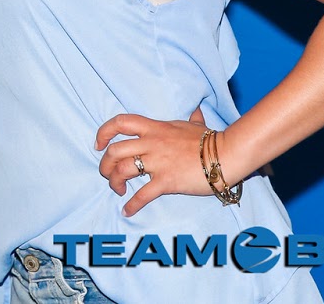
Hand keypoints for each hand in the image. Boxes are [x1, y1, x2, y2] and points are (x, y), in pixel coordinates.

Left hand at [95, 108, 220, 216]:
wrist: (226, 154)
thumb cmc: (211, 140)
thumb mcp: (196, 125)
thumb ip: (192, 118)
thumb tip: (197, 111)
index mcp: (155, 128)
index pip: (120, 122)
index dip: (104, 132)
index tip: (98, 144)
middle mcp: (151, 143)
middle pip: (114, 150)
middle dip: (104, 164)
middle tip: (107, 174)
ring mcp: (158, 162)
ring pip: (122, 170)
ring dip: (114, 183)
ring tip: (118, 191)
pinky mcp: (166, 181)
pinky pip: (142, 195)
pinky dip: (132, 205)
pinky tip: (127, 211)